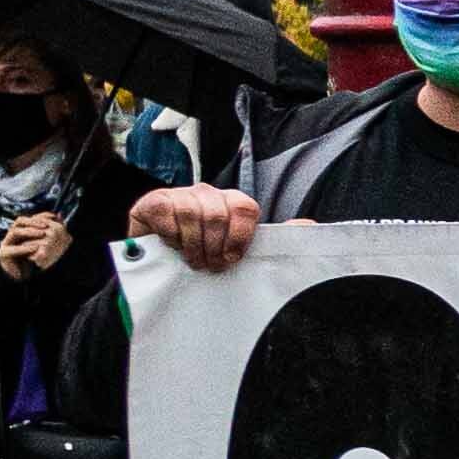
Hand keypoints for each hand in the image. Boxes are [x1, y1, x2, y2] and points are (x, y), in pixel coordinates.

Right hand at [0, 209, 74, 276]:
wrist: (24, 278)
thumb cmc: (36, 260)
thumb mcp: (46, 245)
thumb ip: (52, 231)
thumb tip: (60, 216)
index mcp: (22, 231)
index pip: (30, 218)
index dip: (41, 216)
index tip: (54, 217)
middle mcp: (13, 235)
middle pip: (20, 221)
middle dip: (34, 222)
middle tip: (47, 225)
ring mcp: (7, 243)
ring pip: (15, 231)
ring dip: (30, 231)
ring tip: (43, 234)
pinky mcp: (4, 254)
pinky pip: (12, 249)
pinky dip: (25, 248)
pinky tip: (36, 248)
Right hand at [133, 184, 261, 272]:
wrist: (158, 254)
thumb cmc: (200, 251)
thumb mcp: (232, 246)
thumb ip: (265, 238)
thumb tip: (303, 225)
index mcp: (230, 201)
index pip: (245, 208)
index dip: (240, 237)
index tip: (232, 258)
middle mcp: (206, 193)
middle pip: (218, 215)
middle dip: (214, 248)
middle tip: (209, 264)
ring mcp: (180, 194)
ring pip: (191, 214)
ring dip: (192, 245)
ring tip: (193, 259)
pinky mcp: (155, 201)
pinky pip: (166, 214)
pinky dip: (170, 235)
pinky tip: (172, 244)